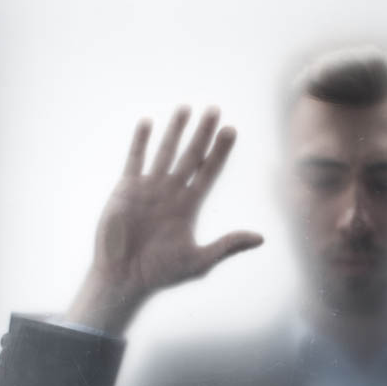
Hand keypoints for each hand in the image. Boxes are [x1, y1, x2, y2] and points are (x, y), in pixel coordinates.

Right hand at [67, 105, 262, 332]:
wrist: (125, 278)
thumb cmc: (161, 273)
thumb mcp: (200, 260)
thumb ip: (228, 245)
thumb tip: (260, 238)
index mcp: (190, 206)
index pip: (209, 171)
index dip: (220, 151)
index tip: (232, 130)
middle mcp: (171, 192)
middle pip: (191, 155)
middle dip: (203, 133)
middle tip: (215, 109)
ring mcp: (149, 188)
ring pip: (165, 151)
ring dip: (175, 130)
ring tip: (186, 107)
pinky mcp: (127, 189)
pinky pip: (135, 159)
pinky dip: (141, 142)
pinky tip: (148, 122)